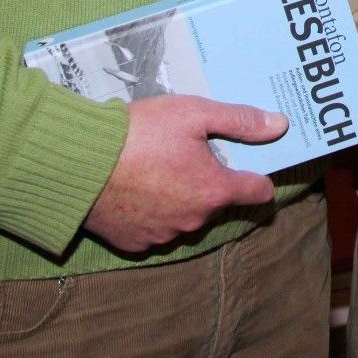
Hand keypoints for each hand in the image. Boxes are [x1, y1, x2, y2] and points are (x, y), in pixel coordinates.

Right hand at [84, 94, 286, 252]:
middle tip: (187, 153)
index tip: (252, 166)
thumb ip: (240, 120)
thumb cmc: (139, 134)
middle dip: (209, 181)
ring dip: (179, 198)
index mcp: (214, 190)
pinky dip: (151, 212)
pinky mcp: (134, 243)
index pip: (257, 192)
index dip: (257, 177)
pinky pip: (154, 228)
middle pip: (216, 202)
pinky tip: (136, 189)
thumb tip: (280, 126)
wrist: (78, 163)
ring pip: (185, 216)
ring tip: (156, 168)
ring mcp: (163, 236)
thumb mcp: (194, 113)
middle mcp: (194, 221)